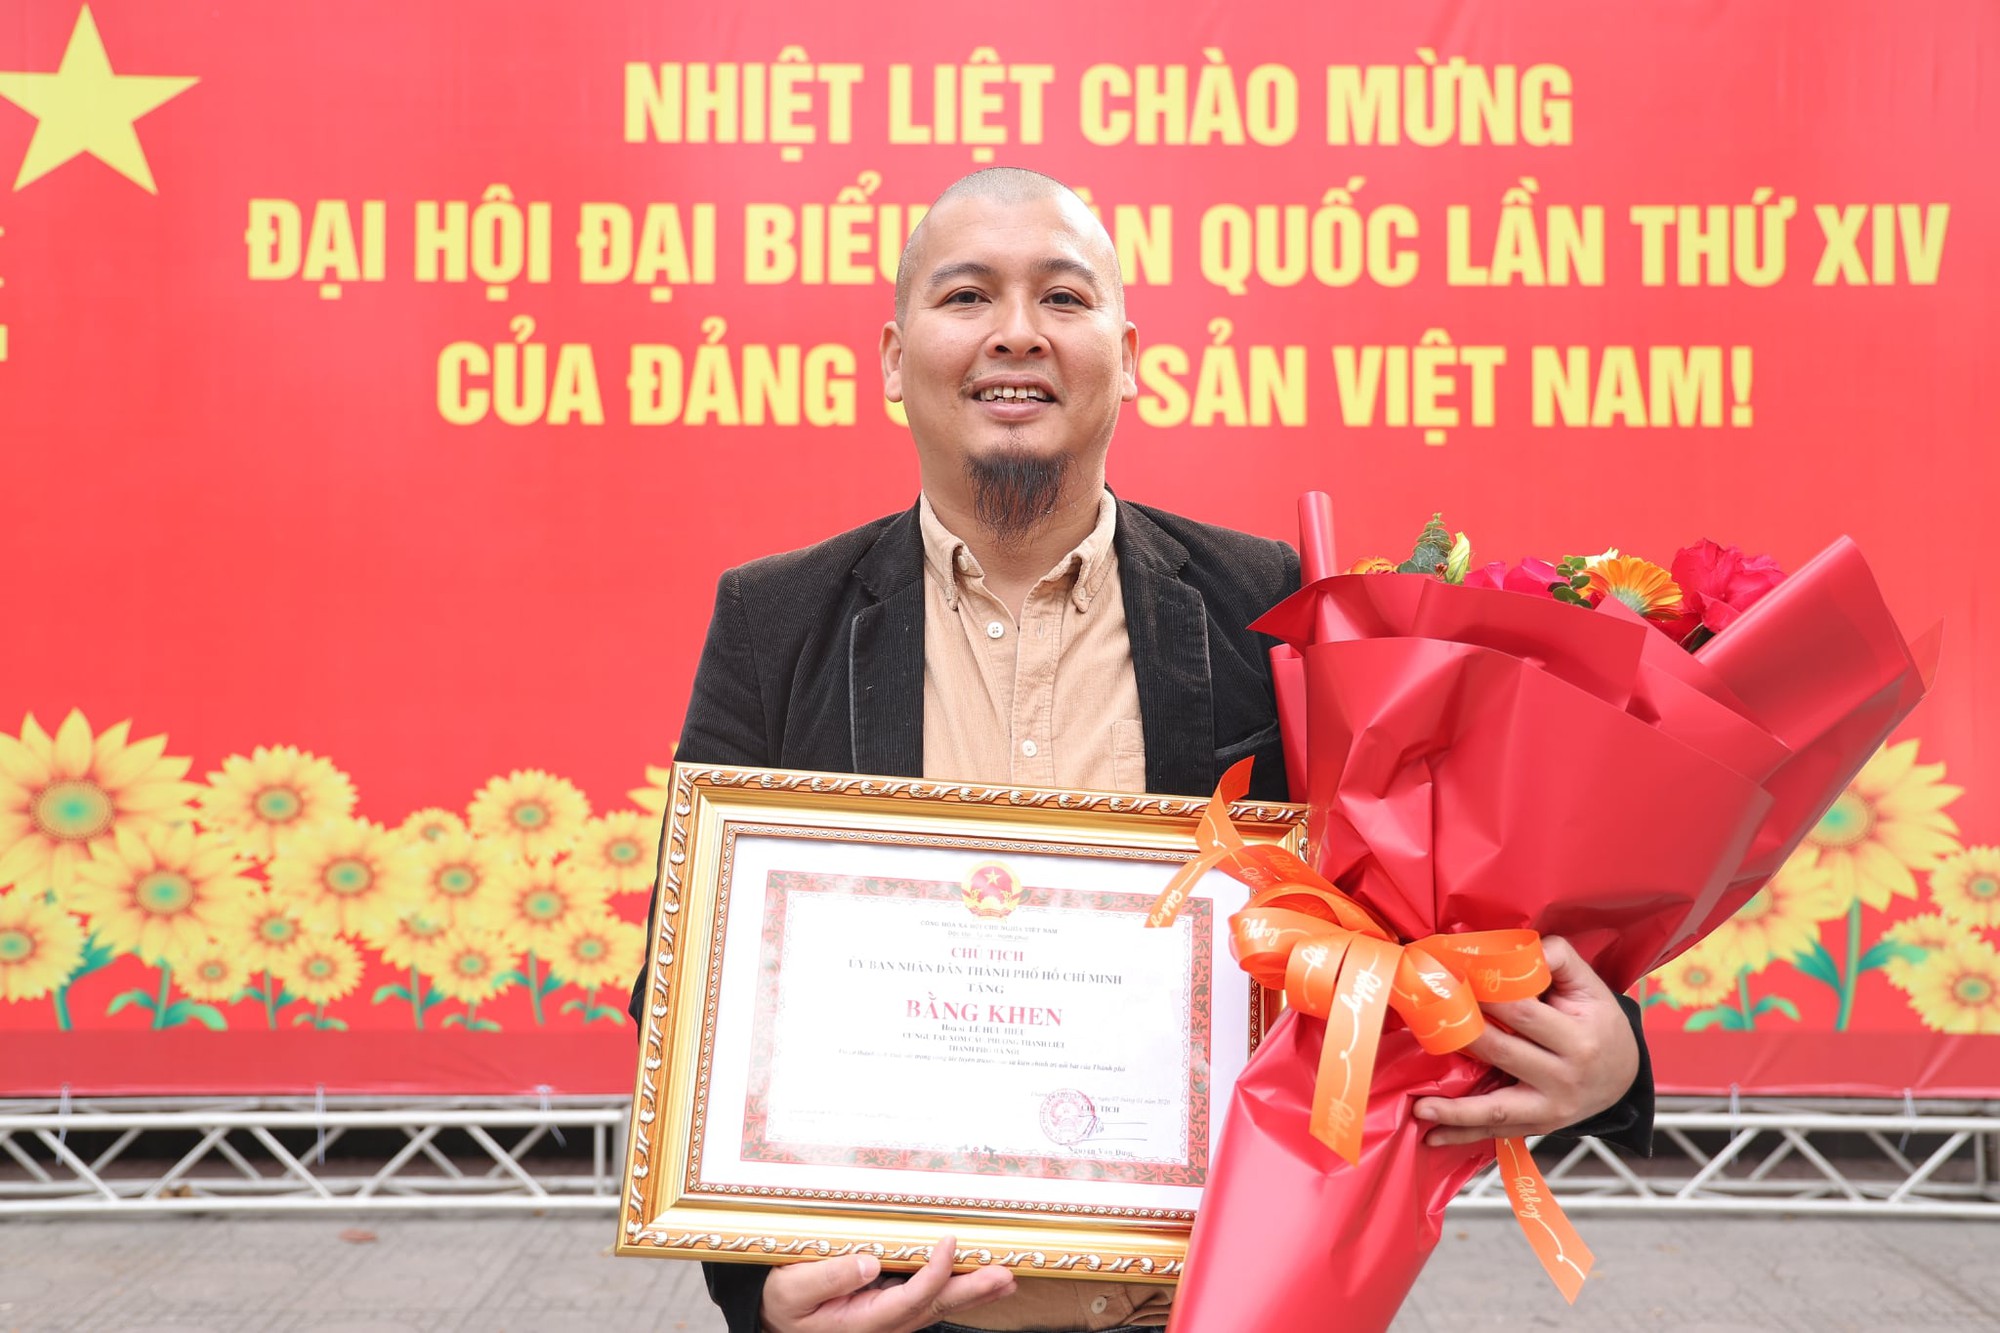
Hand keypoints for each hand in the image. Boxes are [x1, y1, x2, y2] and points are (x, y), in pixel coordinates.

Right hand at [759, 1234, 1016, 1332]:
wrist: (775, 1320)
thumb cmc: (784, 1302)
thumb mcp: (794, 1289)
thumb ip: (830, 1276)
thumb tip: (868, 1264)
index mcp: (863, 1323)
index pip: (910, 1298)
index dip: (935, 1272)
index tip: (950, 1241)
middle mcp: (883, 1327)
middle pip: (935, 1307)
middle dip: (973, 1292)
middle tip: (1005, 1275)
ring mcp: (889, 1323)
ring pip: (937, 1308)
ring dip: (972, 1295)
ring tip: (1005, 1281)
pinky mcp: (890, 1314)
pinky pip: (929, 1304)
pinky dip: (955, 1293)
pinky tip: (976, 1285)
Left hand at [1412, 936, 1637, 1145]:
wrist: (1624, 1076)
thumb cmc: (1599, 1022)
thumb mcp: (1591, 986)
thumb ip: (1556, 958)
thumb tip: (1513, 948)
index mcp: (1577, 1038)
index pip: (1522, 1013)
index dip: (1483, 995)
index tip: (1449, 980)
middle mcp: (1564, 1077)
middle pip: (1502, 1053)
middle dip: (1459, 1037)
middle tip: (1421, 1021)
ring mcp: (1550, 1108)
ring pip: (1497, 1108)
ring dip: (1455, 1111)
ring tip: (1419, 1107)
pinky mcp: (1538, 1126)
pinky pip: (1498, 1132)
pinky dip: (1464, 1136)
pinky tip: (1433, 1138)